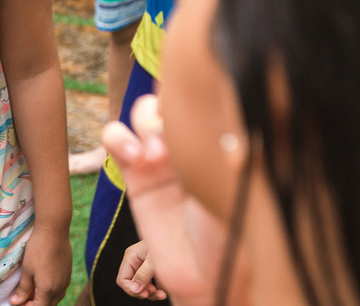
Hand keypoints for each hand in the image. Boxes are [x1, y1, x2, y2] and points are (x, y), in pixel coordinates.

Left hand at [9, 227, 71, 305]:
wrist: (54, 230)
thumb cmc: (38, 249)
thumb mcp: (27, 270)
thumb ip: (23, 289)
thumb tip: (16, 303)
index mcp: (48, 290)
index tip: (18, 301)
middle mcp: (60, 288)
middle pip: (48, 305)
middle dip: (35, 303)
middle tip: (22, 296)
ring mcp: (66, 281)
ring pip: (55, 298)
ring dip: (44, 298)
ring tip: (30, 288)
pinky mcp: (68, 274)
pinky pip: (60, 289)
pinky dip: (50, 291)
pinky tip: (41, 281)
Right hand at [101, 96, 228, 305]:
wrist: (208, 274)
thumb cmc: (236, 232)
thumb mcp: (240, 187)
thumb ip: (237, 155)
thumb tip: (245, 130)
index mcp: (217, 133)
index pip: (203, 92)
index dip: (193, 85)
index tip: (196, 95)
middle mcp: (188, 139)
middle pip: (166, 94)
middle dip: (167, 106)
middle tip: (175, 139)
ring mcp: (159, 153)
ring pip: (140, 110)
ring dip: (144, 121)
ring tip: (156, 155)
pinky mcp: (134, 171)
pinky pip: (114, 137)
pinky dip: (119, 139)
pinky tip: (136, 158)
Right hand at [117, 241, 166, 299]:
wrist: (180, 239)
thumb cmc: (168, 244)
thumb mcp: (154, 261)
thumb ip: (143, 275)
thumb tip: (134, 290)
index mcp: (131, 257)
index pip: (122, 279)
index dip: (131, 289)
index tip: (144, 293)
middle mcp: (135, 262)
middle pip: (132, 285)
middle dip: (142, 292)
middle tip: (154, 292)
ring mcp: (144, 267)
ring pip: (141, 287)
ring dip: (151, 294)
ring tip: (162, 293)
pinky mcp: (153, 271)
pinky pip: (150, 286)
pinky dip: (156, 291)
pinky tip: (164, 291)